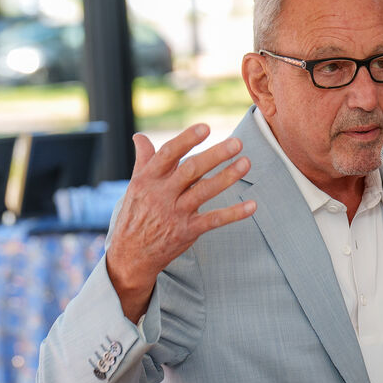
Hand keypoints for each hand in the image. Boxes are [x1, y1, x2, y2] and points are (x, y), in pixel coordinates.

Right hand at [105, 124, 256, 322]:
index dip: (187, 139)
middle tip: (237, 143)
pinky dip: (234, 213)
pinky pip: (214, 220)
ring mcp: (175, 213)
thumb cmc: (135, 215)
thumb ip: (144, 161)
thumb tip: (139, 137)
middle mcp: (161, 194)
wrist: (130, 255)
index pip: (169, 154)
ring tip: (246, 163)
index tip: (206, 127)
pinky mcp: (188, 231)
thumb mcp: (135, 186)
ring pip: (204, 191)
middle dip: (215, 155)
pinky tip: (252, 205)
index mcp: (148, 179)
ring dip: (227, 177)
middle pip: (191, 170)